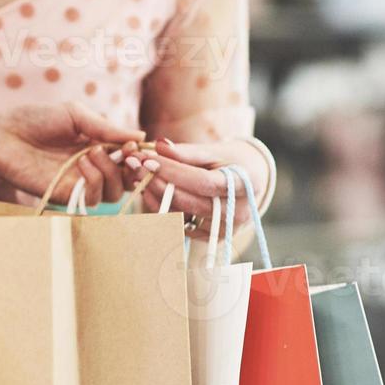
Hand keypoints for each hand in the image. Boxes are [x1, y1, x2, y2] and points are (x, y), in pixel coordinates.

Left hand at [0, 102, 144, 205]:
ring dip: (111, 171)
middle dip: (132, 168)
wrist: (4, 135)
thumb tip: (140, 136)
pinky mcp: (66, 196)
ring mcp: (78, 184)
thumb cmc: (36, 121)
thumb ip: (107, 128)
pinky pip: (93, 197)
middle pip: (125, 182)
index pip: (126, 160)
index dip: (136, 155)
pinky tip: (83, 161)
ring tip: (94, 151)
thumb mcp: (76, 116)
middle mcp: (90, 169)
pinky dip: (95, 179)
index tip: (135, 144)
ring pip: (113, 193)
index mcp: (95, 147)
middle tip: (126, 153)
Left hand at [123, 139, 269, 236]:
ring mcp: (225, 229)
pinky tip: (149, 191)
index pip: (203, 181)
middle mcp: (238, 212)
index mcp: (246, 184)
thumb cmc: (230, 160)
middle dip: (159, 182)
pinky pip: (180, 225)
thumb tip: (159, 146)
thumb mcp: (213, 151)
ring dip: (155, 196)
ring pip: (181, 216)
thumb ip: (187, 151)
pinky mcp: (211, 238)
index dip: (173, 172)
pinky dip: (162, 208)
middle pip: (190, 202)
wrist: (249, 181)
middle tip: (136, 165)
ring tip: (140, 176)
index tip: (149, 158)